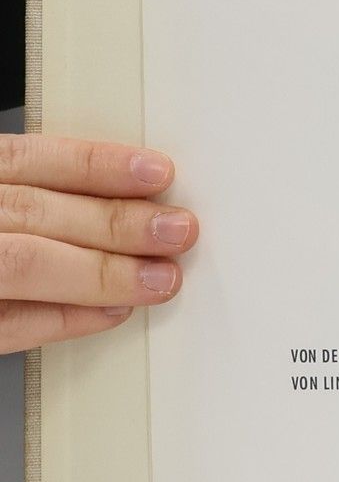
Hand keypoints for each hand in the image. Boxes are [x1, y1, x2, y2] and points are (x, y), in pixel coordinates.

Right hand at [0, 137, 197, 353]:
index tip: (157, 173)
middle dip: (114, 222)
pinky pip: (4, 324)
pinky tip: (109, 313)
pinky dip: (62, 320)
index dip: (96, 165)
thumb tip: (123, 197)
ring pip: (23, 263)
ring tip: (159, 277)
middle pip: (33, 212)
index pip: (25, 158)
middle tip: (177, 231)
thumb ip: (26, 193)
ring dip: (101, 272)